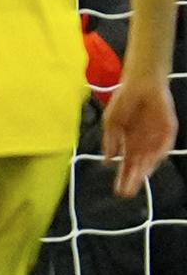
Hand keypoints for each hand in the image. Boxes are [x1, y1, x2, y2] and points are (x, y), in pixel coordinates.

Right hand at [101, 78, 177, 197]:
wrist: (141, 82)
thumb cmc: (124, 99)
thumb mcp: (111, 122)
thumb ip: (110, 141)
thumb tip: (107, 161)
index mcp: (130, 142)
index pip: (127, 164)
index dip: (123, 177)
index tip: (118, 191)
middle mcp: (144, 143)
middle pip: (139, 165)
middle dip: (132, 179)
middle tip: (126, 193)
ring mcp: (156, 138)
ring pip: (151, 160)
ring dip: (144, 171)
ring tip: (136, 182)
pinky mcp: (168, 131)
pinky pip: (164, 147)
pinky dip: (157, 156)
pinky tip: (148, 164)